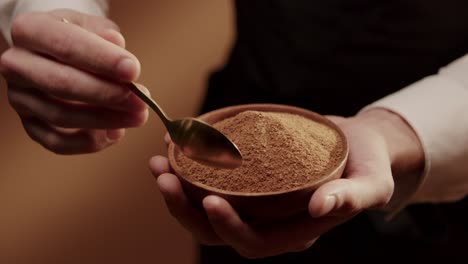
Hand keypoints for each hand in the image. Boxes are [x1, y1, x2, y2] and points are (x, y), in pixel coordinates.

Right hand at [0, 9, 147, 153]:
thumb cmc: (81, 38)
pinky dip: (90, 142)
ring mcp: (20, 98)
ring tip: (138, 116)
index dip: (101, 59)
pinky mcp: (30, 125)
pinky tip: (116, 132)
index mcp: (30, 31)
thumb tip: (116, 44)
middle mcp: (17, 65)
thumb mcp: (93, 26)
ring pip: (61, 116)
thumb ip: (105, 35)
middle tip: (140, 100)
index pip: (65, 45)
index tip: (133, 70)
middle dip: (107, 94)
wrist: (58, 54)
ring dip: (106, 120)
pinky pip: (58, 143)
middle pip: (61, 84)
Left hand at [149, 109, 423, 257]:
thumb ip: (351, 198)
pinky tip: (177, 144)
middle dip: (186, 209)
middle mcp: (270, 220)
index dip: (229, 228)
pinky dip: (192, 164)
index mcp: (296, 231)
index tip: (210, 200)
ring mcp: (256, 199)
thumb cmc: (368, 164)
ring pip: (207, 204)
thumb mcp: (372, 182)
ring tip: (159, 162)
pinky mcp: (249, 177)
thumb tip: (319, 208)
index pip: (254, 242)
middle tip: (164, 178)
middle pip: (218, 228)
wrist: (358, 144)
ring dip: (179, 187)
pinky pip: (214, 177)